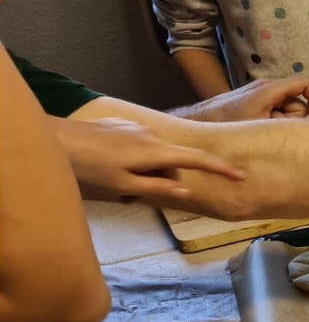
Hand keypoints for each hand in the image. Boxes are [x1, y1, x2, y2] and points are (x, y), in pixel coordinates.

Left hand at [56, 117, 246, 204]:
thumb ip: (157, 188)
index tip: (241, 177)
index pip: (198, 159)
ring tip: (114, 183)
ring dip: (145, 170)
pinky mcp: (120, 125)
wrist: (53, 140)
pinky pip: (138, 146)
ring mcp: (135, 128)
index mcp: (155, 151)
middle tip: (132, 195)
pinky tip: (108, 166)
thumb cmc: (88, 168)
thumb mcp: (124, 186)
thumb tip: (187, 190)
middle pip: (172, 160)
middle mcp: (150, 135)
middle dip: (164, 178)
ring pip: (154, 154)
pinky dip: (133, 159)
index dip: (221, 169)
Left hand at [182, 77, 308, 121]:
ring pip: (286, 108)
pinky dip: (272, 120)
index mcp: (271, 89)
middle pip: (297, 100)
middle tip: (274, 128)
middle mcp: (268, 87)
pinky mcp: (255, 100)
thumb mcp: (262, 125)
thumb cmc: (229, 122)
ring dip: (280, 121)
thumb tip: (307, 127)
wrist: (201, 120)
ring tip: (262, 129)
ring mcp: (261, 93)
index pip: (305, 83)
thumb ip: (287, 123)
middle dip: (292, 117)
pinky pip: (275, 109)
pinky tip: (258, 128)